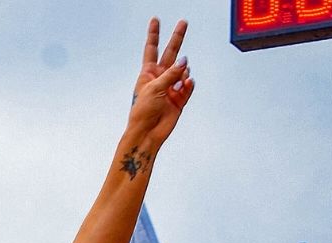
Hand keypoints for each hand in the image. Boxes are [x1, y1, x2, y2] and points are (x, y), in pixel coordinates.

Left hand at [127, 18, 193, 146]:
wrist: (147, 133)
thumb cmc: (143, 112)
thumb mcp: (154, 87)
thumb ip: (170, 73)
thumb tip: (185, 61)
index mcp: (148, 74)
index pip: (152, 49)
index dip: (154, 34)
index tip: (155, 20)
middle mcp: (160, 78)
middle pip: (171, 53)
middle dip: (177, 38)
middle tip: (183, 22)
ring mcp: (171, 87)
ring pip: (183, 70)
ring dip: (183, 72)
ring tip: (178, 83)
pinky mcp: (179, 98)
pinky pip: (188, 85)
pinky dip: (188, 83)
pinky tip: (186, 84)